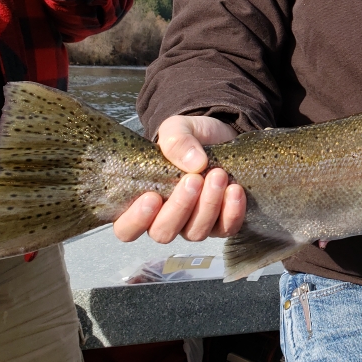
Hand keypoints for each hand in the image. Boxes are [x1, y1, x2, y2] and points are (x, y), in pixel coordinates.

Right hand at [113, 115, 246, 243]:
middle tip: (194, 179)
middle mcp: (166, 218)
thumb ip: (177, 141)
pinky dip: (232, 211)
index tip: (152, 197)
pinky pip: (226, 229)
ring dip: (208, 205)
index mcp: (144, 201)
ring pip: (195, 232)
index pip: (126, 228)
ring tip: (218, 175)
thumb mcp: (177, 129)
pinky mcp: (222, 223)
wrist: (222, 136)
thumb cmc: (190, 138)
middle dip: (180, 207)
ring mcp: (194, 224)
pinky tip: (235, 190)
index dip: (135, 220)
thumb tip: (195, 164)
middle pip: (163, 232)